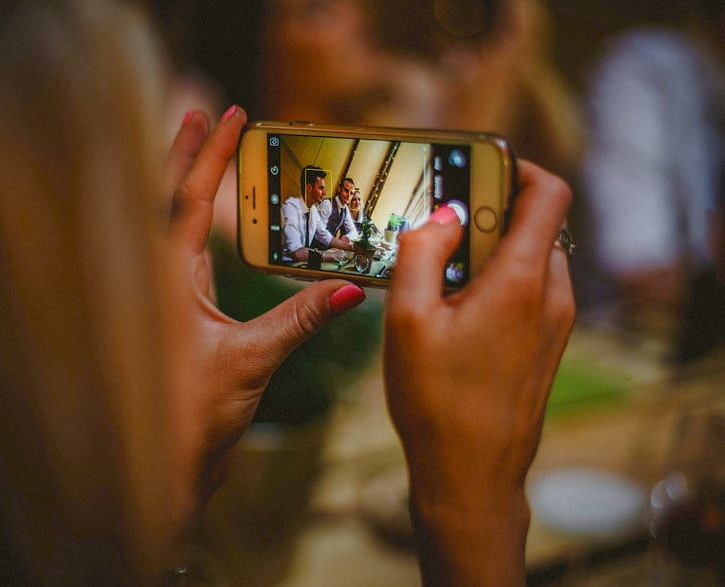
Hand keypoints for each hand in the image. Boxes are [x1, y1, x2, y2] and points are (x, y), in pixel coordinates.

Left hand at [165, 106, 365, 508]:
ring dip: (189, 185)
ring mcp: (163, 298)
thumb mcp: (251, 360)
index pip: (190, 198)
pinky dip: (197, 226)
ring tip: (206, 153)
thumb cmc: (191, 417)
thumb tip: (349, 292)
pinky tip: (212, 227)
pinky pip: (182, 256)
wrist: (165, 467)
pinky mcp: (174, 318)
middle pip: (169, 199)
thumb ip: (299, 320)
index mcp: (164, 279)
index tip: (226, 114)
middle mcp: (157, 280)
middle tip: (204, 115)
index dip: (209, 153)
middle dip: (186, 154)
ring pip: (171, 225)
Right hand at [384, 160, 573, 584]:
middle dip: (487, 214)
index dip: (517, 167)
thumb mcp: (407, 321)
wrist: (471, 476)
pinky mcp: (546, 345)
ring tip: (438, 275)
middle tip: (436, 229)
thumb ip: (420, 254)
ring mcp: (555, 323)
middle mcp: (551, 296)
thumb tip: (439, 217)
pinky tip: (454, 311)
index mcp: (522, 281)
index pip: (548, 192)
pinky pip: (531, 291)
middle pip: (534, 224)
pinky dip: (498, 282)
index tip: (476, 169)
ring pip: (532, 259)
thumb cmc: (436, 403)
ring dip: (490, 252)